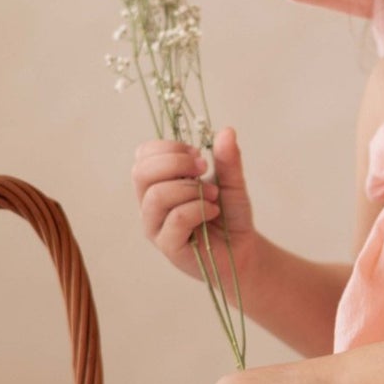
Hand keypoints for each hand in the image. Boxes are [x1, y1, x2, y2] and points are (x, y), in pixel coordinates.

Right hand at [133, 126, 256, 288]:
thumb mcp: (232, 181)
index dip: (169, 147)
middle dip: (175, 163)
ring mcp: (156, 226)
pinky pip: (176, 219)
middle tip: (203, 168)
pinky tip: (213, 211)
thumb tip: (227, 131)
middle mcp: (150, 204)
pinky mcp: (168, 246)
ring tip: (214, 195)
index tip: (199, 154)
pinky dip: (199, 209)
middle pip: (141, 171)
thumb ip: (228, 159)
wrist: (242, 252)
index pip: (144, 155)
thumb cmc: (230, 216)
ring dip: (190, 189)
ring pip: (156, 195)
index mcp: (158, 183)